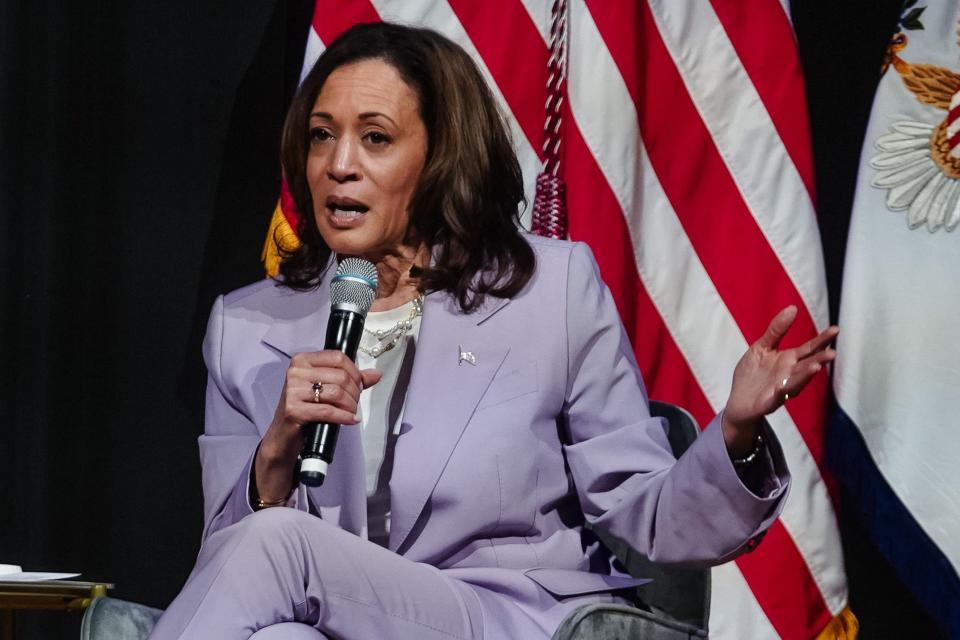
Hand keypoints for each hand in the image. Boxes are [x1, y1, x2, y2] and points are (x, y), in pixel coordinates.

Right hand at [255, 351, 381, 502]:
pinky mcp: (293, 410)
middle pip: (340, 376)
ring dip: (351, 405)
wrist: (283, 435)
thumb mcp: (324, 388)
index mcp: (302, 360)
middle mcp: (295, 372)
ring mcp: (293, 390)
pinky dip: (344, 416)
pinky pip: (328, 411)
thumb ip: (350, 379)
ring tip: (351, 412)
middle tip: (354, 402)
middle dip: (354, 392)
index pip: (338, 357)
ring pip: (336, 393)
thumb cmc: (304, 408)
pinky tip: (350, 420)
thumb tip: (376, 374)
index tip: (359, 384)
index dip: (354, 372)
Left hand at [722, 306, 838, 455]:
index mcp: (789, 360)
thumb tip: (793, 307)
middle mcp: (789, 375)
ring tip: (816, 366)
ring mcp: (781, 389)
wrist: (738, 401)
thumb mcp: (762, 347)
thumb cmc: (753, 373)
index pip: (809, 349)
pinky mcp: (768, 402)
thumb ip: (777, 330)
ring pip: (796, 382)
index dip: (822, 340)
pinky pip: (775, 397)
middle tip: (832, 354)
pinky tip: (782, 388)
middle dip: (819, 360)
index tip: (835, 330)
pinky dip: (779, 393)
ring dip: (805, 375)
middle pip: (807, 366)